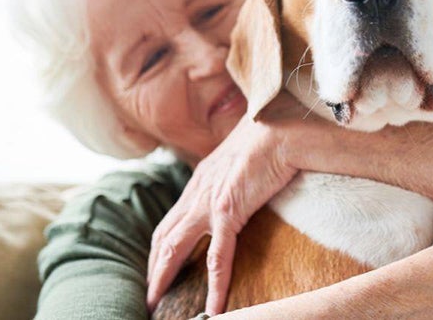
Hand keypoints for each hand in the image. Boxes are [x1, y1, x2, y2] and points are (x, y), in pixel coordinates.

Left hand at [146, 92, 306, 314]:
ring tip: (158, 303)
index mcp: (200, 180)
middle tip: (150, 294)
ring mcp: (208, 202)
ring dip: (163, 277)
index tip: (157, 266)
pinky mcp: (227, 210)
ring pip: (174, 248)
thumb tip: (242, 183)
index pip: (171, 220)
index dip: (160, 246)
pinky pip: (217, 256)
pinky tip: (214, 305)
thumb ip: (233, 174)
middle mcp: (196, 192)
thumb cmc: (270, 138)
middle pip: (163, 236)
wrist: (281, 129)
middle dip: (153, 267)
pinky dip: (214, 284)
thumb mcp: (242, 159)